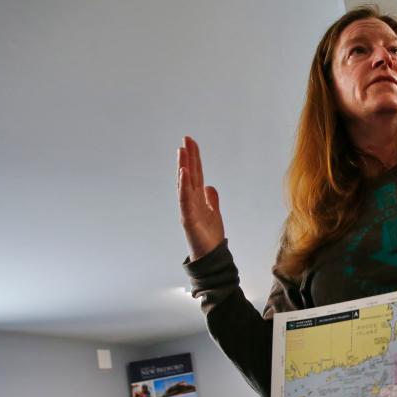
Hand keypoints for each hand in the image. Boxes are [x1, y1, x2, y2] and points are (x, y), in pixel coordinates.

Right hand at [177, 136, 225, 260]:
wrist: (210, 257)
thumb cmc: (209, 237)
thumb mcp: (214, 213)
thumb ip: (211, 199)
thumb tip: (209, 186)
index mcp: (198, 198)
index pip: (196, 173)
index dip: (194, 158)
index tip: (192, 142)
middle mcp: (191, 201)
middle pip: (189, 175)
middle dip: (188, 157)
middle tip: (186, 139)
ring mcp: (188, 209)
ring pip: (185, 184)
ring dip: (183, 167)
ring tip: (182, 151)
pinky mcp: (188, 219)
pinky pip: (185, 200)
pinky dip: (184, 186)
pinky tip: (184, 173)